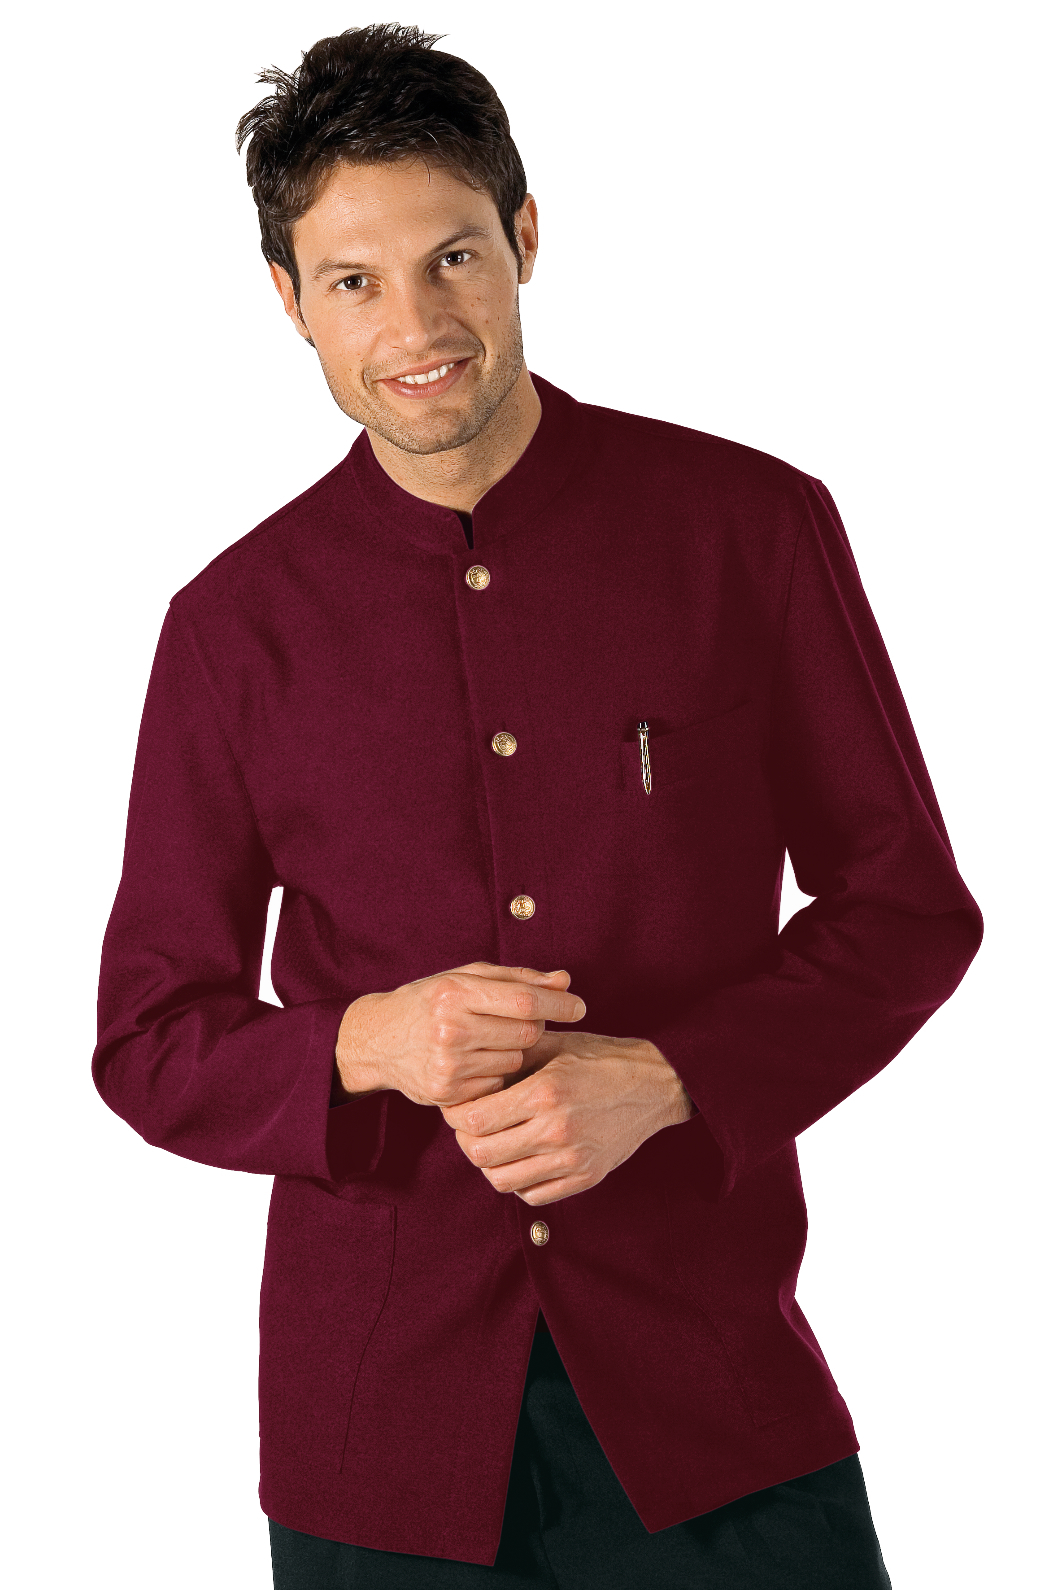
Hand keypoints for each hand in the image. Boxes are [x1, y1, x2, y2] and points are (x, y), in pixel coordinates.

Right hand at [334, 962, 585, 1107]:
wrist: (378, 1040)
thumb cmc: (430, 1001)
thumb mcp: (466, 978)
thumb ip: (518, 978)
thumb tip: (565, 981)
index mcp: (455, 992)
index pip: (525, 1001)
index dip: (559, 1004)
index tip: (578, 1006)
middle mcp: (450, 1028)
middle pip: (526, 1033)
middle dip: (534, 1026)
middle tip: (521, 1021)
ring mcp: (448, 1065)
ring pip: (516, 1060)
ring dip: (514, 1050)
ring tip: (491, 1039)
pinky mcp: (448, 1094)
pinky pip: (498, 1084)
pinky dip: (496, 1073)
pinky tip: (477, 1061)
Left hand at [440, 1030, 694, 1204]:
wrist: (654, 1083)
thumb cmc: (599, 1058)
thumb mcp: (554, 1044)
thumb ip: (510, 1057)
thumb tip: (466, 1071)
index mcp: (544, 1092)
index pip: (474, 1120)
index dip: (455, 1115)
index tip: (457, 1106)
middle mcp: (556, 1129)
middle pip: (481, 1155)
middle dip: (466, 1141)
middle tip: (470, 1128)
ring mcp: (572, 1159)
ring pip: (502, 1181)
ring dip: (490, 1164)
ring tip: (495, 1143)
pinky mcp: (585, 1177)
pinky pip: (533, 1195)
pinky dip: (518, 1181)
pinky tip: (522, 1158)